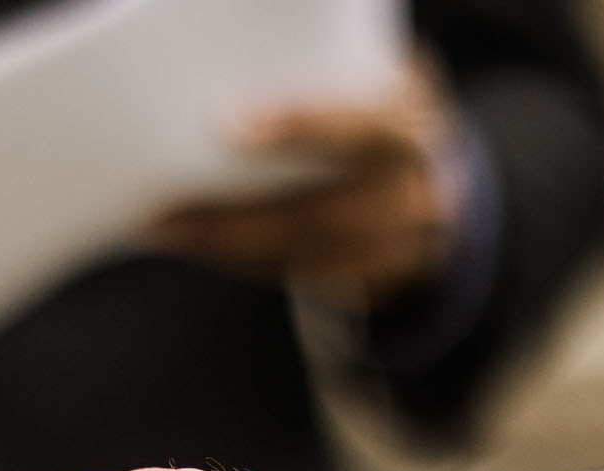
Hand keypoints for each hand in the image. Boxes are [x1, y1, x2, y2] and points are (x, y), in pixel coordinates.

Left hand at [147, 59, 464, 306]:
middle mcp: (412, 192)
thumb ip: (326, 72)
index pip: (359, 128)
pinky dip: (242, 261)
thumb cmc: (380, 117)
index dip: (298, 127)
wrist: (439, 185)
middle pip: (317, 216)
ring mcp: (398, 246)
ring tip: (163, 230)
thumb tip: (226, 57)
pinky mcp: (373, 281)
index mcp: (409, 127)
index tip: (230, 127)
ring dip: (224, 246)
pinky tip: (198, 243)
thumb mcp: (374, 84)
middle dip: (235, 219)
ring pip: (300, 257)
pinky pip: (297, 275)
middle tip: (165, 213)